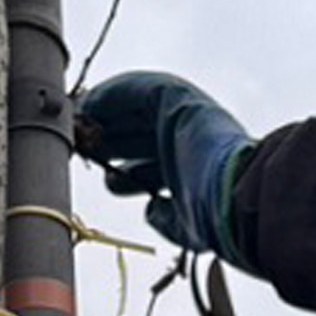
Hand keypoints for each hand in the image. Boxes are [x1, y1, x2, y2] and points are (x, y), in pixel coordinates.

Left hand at [77, 72, 255, 267]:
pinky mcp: (179, 98)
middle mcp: (186, 144)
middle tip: (80, 149)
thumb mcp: (187, 226)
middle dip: (108, 143)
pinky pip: (137, 89)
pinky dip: (111, 94)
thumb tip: (150, 210)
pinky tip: (89, 104)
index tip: (106, 178)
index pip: (150, 168)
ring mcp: (184, 119)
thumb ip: (167, 219)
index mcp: (189, 174)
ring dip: (104, 116)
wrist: (239, 193)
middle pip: (138, 138)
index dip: (124, 172)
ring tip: (77, 124)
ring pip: (135, 111)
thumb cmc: (218, 216)